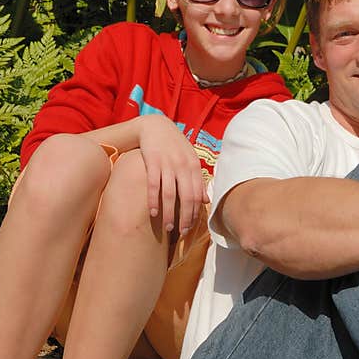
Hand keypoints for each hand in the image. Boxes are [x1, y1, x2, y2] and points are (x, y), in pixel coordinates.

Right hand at [138, 115, 208, 234]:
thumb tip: (205, 201)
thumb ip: (198, 179)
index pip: (197, 195)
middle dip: (185, 217)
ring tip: (169, 227)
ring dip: (169, 213)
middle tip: (182, 233)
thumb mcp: (190, 160)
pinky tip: (153, 213)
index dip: (195, 213)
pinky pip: (154, 185)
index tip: (191, 227)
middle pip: (186, 197)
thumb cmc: (174, 146)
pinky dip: (153, 201)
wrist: (155, 126)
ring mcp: (168, 164)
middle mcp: (183, 166)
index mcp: (194, 166)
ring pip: (170, 194)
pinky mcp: (152, 162)